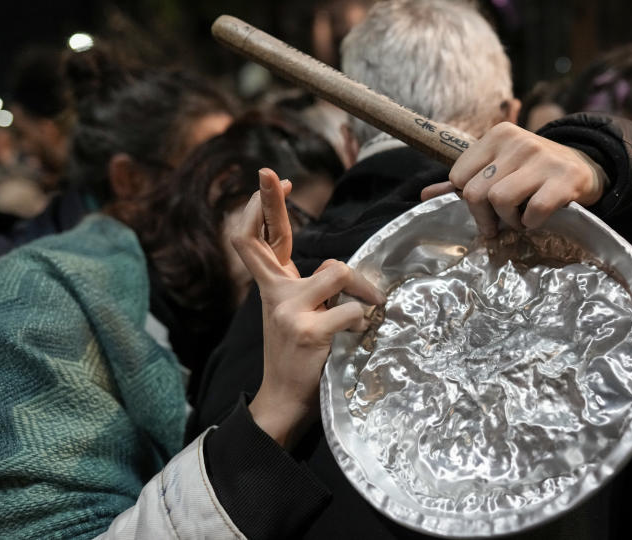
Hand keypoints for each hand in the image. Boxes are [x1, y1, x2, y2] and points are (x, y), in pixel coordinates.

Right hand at [231, 168, 385, 447]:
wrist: (283, 399)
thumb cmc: (298, 355)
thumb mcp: (296, 315)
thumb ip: (311, 289)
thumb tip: (340, 269)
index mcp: (272, 287)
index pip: (261, 242)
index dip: (266, 209)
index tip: (276, 180)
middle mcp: (274, 293)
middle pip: (265, 238)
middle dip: (266, 201)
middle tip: (268, 172)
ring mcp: (288, 310)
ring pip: (337, 272)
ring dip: (363, 289)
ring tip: (370, 307)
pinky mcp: (308, 330)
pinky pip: (352, 311)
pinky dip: (366, 320)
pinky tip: (360, 334)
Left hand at [420, 122, 607, 236]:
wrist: (583, 167)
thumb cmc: (533, 170)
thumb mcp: (499, 167)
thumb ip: (464, 180)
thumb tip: (424, 195)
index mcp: (497, 135)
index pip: (458, 176)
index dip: (467, 200)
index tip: (483, 208)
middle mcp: (518, 142)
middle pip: (475, 192)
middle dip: (484, 216)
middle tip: (498, 223)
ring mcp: (543, 159)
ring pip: (500, 201)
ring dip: (508, 221)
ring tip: (519, 219)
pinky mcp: (564, 179)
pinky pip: (533, 211)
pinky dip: (531, 223)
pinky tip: (537, 219)